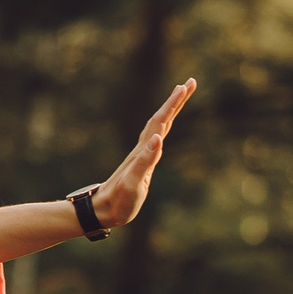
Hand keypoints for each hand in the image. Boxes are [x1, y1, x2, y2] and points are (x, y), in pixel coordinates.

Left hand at [92, 79, 195, 227]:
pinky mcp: (141, 164)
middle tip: (191, 82)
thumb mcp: (133, 183)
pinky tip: (164, 128)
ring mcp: (141, 155)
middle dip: (176, 101)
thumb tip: (158, 138)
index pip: (161, 121)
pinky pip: (155, 140)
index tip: (185, 85)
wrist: (101, 211)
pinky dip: (163, 129)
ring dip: (170, 110)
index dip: (173, 104)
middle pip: (161, 119)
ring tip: (180, 94)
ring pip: (158, 127)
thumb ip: (145, 161)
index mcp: (142, 151)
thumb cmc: (118, 201)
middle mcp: (142, 149)